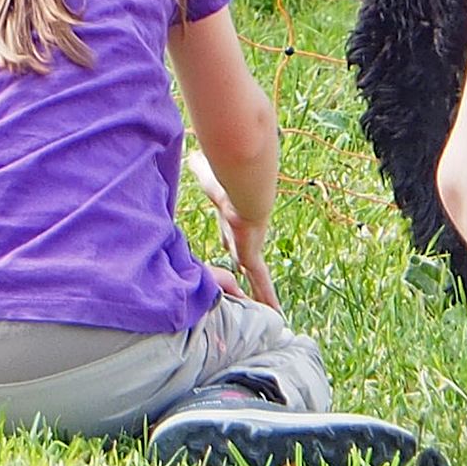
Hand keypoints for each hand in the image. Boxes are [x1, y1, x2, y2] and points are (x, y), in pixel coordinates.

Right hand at [189, 149, 275, 304]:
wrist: (245, 189)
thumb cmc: (226, 181)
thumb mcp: (209, 177)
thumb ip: (201, 167)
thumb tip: (189, 153)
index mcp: (233, 220)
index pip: (233, 236)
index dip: (233, 243)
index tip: (233, 249)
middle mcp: (244, 236)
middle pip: (244, 258)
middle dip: (245, 269)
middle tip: (246, 285)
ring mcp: (250, 248)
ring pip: (255, 276)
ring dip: (259, 291)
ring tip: (266, 308)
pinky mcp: (253, 257)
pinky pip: (261, 283)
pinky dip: (268, 297)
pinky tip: (277, 312)